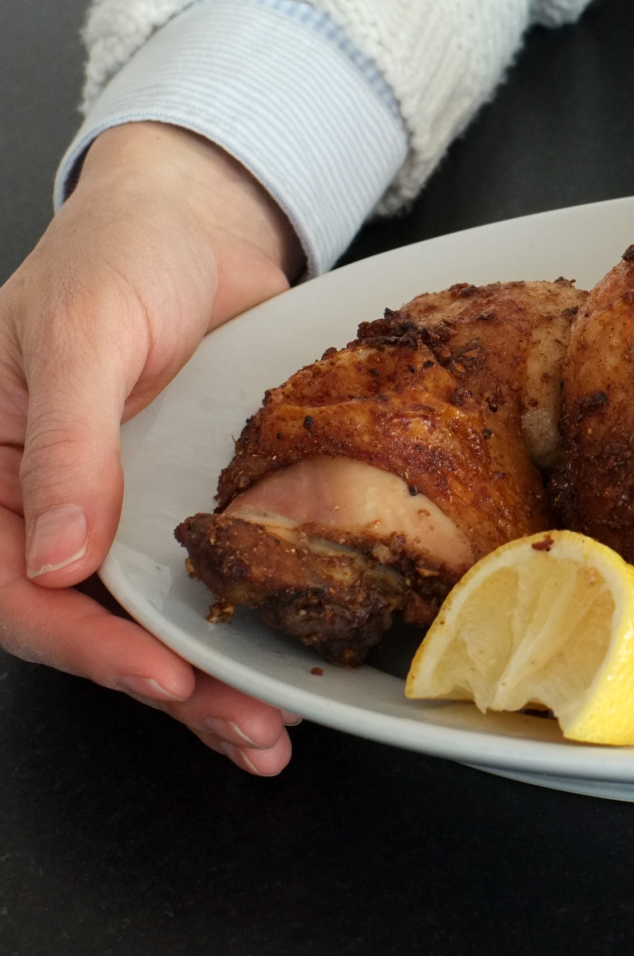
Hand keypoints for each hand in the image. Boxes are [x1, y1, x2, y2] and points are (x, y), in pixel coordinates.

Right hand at [0, 123, 304, 770]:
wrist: (202, 221)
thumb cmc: (119, 254)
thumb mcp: (83, 335)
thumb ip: (70, 444)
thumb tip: (57, 561)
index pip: (13, 587)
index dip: (82, 643)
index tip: (158, 675)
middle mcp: (47, 506)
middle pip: (86, 624)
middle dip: (162, 686)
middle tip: (243, 729)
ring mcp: (119, 511)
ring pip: (146, 617)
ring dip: (206, 683)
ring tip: (270, 734)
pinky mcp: (182, 506)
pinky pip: (201, 578)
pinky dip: (236, 624)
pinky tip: (283, 669)